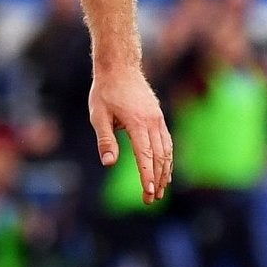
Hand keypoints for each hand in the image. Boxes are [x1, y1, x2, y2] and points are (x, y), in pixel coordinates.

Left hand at [90, 63, 173, 203]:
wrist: (120, 66)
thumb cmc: (105, 91)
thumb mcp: (98, 115)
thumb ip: (105, 139)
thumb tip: (109, 163)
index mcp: (138, 123)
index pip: (145, 156)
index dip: (147, 177)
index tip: (149, 194)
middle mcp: (152, 122)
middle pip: (159, 157)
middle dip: (157, 180)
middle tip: (152, 200)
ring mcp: (158, 118)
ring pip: (167, 150)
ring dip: (165, 172)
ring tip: (161, 190)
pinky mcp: (158, 116)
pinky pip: (167, 141)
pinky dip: (167, 158)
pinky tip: (165, 169)